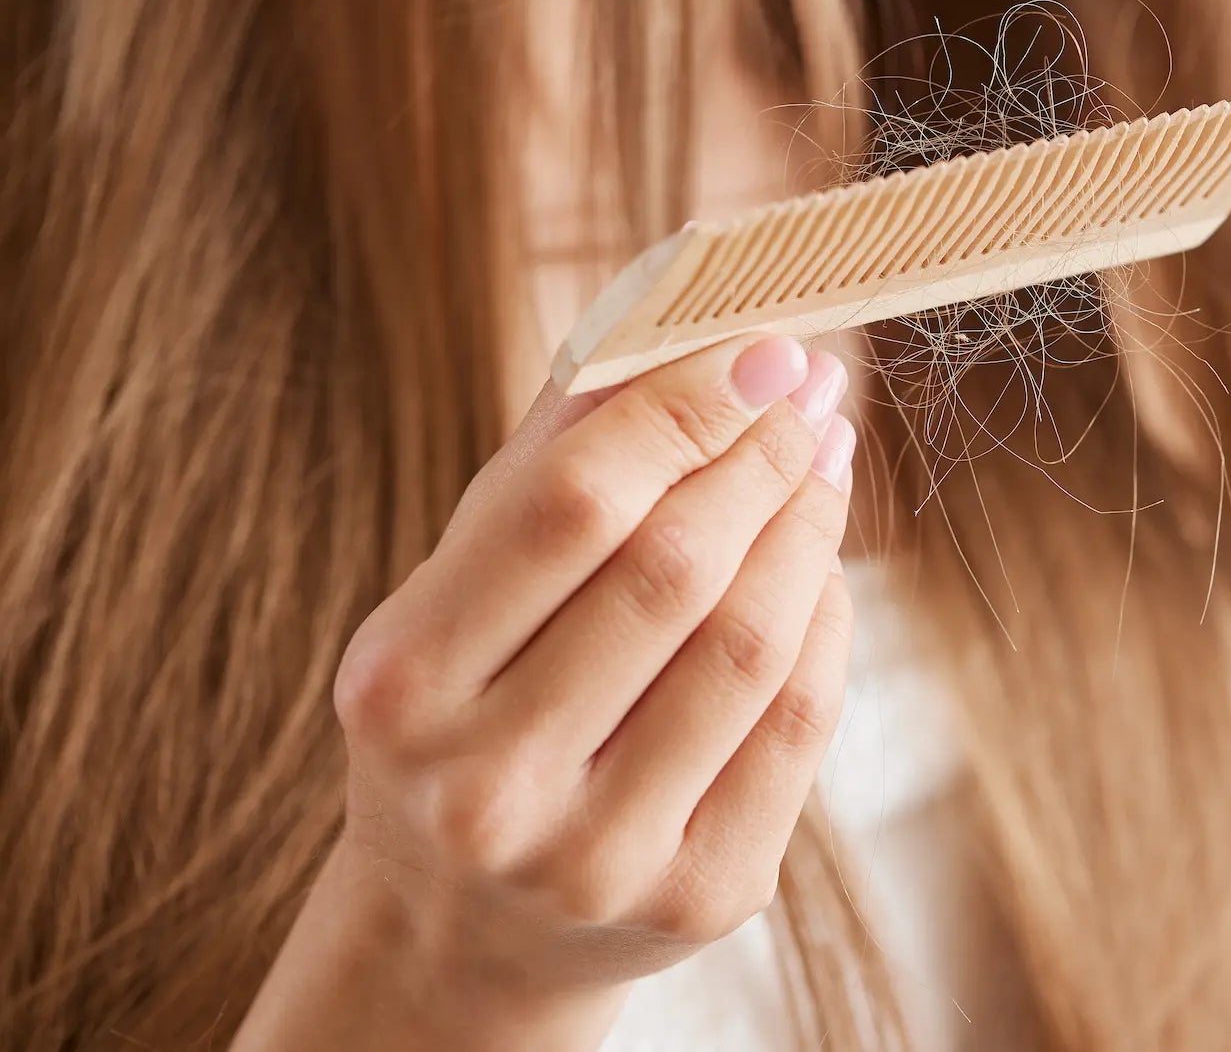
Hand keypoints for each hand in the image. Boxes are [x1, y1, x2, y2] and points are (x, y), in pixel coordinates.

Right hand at [241, 335, 857, 1046]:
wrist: (465, 928)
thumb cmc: (464, 714)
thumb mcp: (458, 591)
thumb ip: (552, 456)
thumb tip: (672, 304)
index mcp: (404, 688)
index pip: (572, 505)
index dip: (684, 406)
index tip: (759, 343)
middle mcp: (490, 789)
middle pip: (673, 571)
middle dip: (760, 454)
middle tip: (809, 385)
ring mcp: (600, 857)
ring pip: (752, 644)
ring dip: (807, 522)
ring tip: (823, 453)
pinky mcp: (700, 898)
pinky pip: (800, 723)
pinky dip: (825, 616)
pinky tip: (818, 559)